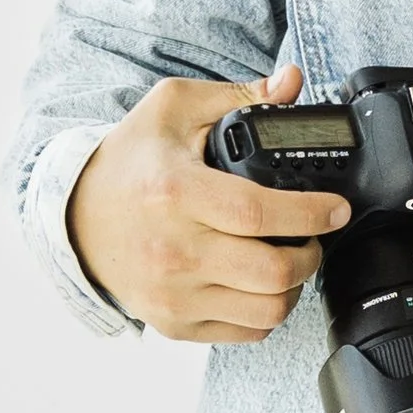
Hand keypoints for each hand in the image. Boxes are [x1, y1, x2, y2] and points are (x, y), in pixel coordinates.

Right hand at [66, 67, 349, 341]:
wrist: (76, 218)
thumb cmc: (129, 162)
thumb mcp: (174, 109)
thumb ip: (238, 94)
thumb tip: (292, 82)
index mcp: (174, 191)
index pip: (258, 213)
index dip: (310, 213)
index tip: (336, 208)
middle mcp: (172, 249)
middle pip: (271, 272)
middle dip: (311, 253)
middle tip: (313, 235)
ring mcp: (172, 293)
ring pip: (266, 309)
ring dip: (294, 285)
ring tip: (289, 258)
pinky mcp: (174, 322)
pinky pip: (246, 331)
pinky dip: (266, 310)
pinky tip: (260, 282)